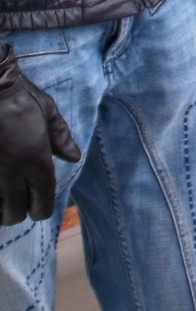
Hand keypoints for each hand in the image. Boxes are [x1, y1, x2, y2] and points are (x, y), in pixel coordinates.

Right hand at [0, 42, 80, 225]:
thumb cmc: (20, 97)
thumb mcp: (48, 112)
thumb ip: (61, 138)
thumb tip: (74, 158)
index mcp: (36, 161)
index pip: (42, 203)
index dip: (41, 210)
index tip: (39, 209)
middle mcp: (12, 174)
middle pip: (14, 213)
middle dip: (18, 212)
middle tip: (18, 202)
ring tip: (2, 199)